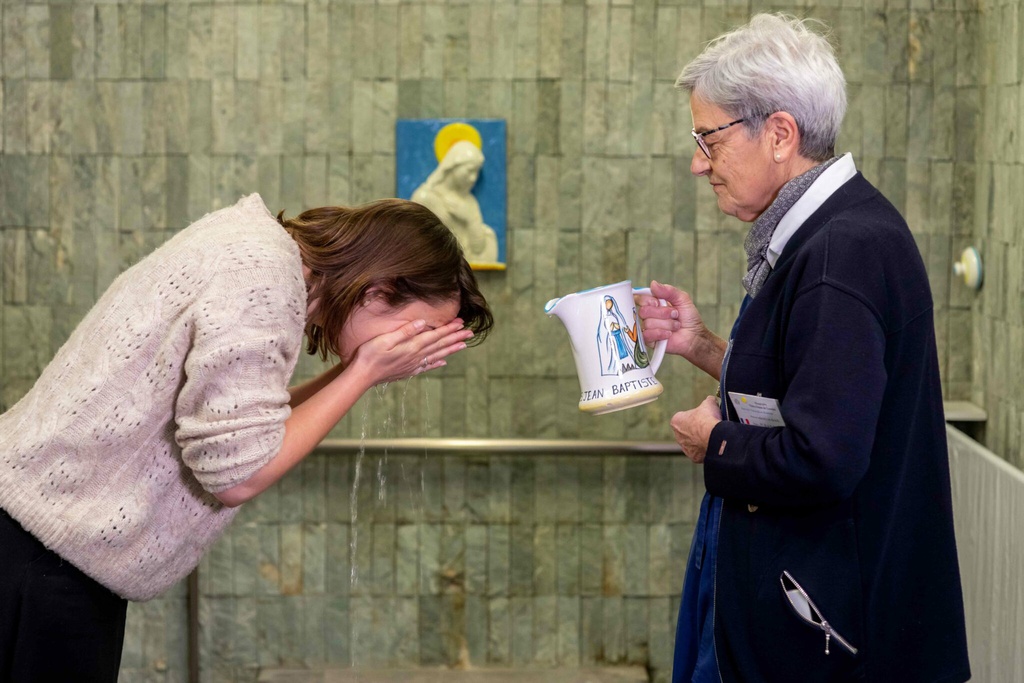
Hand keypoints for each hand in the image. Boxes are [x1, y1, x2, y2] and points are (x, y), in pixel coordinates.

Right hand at [350, 318, 473, 385]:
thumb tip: (423, 323)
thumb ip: (405, 331)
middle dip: (455, 338)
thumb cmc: (370, 354)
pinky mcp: (408, 371)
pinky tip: (444, 363)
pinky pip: (427, 367)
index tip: (462, 323)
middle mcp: (416, 356)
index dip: (449, 329)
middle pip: (440, 345)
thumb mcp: (385, 339)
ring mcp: (413, 365)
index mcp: (412, 346)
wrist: (362, 375)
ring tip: (463, 345)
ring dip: (451, 350)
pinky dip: (437, 364)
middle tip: (470, 333)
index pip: (435, 336)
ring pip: (437, 356)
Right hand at [635, 281, 707, 357]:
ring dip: (666, 324)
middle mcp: (649, 315)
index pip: (640, 298)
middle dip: (662, 313)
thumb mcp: (682, 299)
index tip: (658, 302)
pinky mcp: (650, 340)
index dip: (647, 300)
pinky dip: (661, 333)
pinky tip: (669, 334)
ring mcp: (648, 328)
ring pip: (648, 323)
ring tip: (675, 326)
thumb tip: (653, 283)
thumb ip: (668, 290)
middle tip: (675, 314)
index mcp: (654, 304)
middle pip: (643, 311)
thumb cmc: (689, 318)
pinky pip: (648, 335)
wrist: (695, 336)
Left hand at [670, 396, 722, 463]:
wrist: (714, 437)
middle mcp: (677, 436)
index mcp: (676, 421)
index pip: (683, 417)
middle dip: (696, 429)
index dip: (694, 416)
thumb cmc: (707, 419)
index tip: (702, 416)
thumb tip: (711, 400)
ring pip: (693, 443)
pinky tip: (713, 444)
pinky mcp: (694, 457)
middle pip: (687, 431)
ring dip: (700, 440)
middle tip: (708, 426)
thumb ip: (708, 401)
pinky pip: (700, 452)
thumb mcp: (709, 403)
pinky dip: (706, 449)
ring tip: (712, 435)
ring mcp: (685, 448)